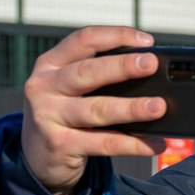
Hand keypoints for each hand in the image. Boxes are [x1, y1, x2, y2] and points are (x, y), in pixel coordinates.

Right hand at [22, 27, 169, 194]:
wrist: (35, 157)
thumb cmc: (64, 114)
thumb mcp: (68, 88)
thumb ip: (97, 77)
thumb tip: (152, 77)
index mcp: (51, 64)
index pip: (84, 40)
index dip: (115, 36)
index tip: (146, 41)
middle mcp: (45, 86)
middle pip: (87, 72)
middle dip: (121, 66)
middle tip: (151, 63)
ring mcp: (48, 116)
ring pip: (96, 109)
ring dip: (131, 108)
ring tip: (159, 107)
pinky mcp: (59, 145)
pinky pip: (104, 143)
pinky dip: (133, 143)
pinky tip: (154, 144)